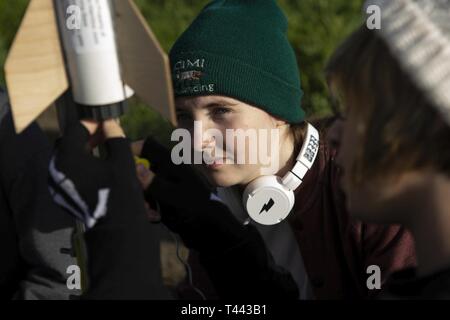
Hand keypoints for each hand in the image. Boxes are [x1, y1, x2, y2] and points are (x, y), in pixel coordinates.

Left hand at [48, 122, 146, 227]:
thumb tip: (109, 124)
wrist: (116, 228)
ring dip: (82, 150)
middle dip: (86, 136)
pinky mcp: (60, 194)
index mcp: (69, 157)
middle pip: (68, 142)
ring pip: (67, 157)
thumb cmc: (120, 193)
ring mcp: (56, 183)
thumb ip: (115, 137)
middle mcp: (56, 169)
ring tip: (102, 150)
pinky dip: (79, 165)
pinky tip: (96, 167)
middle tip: (105, 134)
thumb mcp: (122, 160)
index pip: (76, 128)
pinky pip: (67, 172)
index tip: (105, 122)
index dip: (92, 122)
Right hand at [139, 137, 246, 251]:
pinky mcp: (166, 199)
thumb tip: (135, 167)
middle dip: (136, 183)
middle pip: (141, 168)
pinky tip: (155, 218)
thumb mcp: (173, 196)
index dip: (132, 150)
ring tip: (151, 213)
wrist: (212, 231)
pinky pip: (149, 199)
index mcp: (172, 164)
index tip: (120, 166)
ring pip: (143, 185)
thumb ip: (153, 182)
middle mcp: (168, 171)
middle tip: (138, 199)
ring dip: (142, 199)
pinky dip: (149, 207)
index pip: (148, 146)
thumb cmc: (196, 209)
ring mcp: (167, 185)